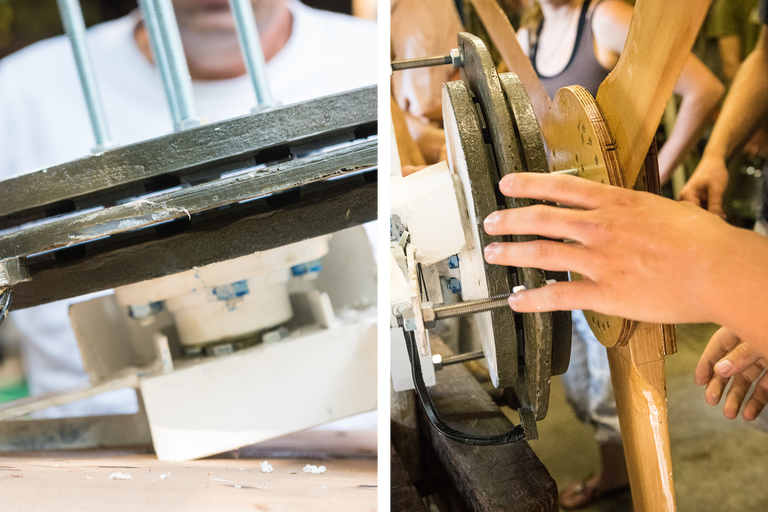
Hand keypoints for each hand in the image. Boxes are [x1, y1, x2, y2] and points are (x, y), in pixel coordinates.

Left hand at [482, 172, 738, 323]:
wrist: (720, 270)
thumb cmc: (703, 240)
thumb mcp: (665, 209)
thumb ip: (636, 210)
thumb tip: (627, 210)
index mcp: (616, 203)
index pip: (560, 187)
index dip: (527, 184)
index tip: (506, 184)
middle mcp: (601, 227)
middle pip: (541, 218)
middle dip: (509, 219)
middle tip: (489, 222)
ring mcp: (600, 260)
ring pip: (542, 253)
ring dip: (511, 253)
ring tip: (493, 254)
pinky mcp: (606, 293)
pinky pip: (559, 295)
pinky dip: (533, 299)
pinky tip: (517, 301)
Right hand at [679, 154, 728, 216]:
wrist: (714, 162)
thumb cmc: (714, 172)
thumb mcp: (717, 190)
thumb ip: (715, 206)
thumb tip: (717, 221)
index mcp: (686, 196)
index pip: (693, 215)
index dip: (705, 222)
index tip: (717, 226)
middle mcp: (684, 199)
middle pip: (695, 216)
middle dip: (708, 220)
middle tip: (721, 222)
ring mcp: (689, 200)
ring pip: (700, 213)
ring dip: (710, 216)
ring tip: (722, 218)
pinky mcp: (695, 200)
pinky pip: (702, 210)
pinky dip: (711, 212)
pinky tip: (720, 213)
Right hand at [694, 327, 767, 420]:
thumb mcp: (759, 341)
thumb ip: (742, 355)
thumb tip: (720, 369)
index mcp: (743, 327)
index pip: (719, 344)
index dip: (707, 362)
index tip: (699, 381)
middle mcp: (752, 342)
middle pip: (730, 364)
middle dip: (720, 384)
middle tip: (711, 400)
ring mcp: (765, 357)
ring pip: (746, 379)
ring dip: (736, 397)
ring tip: (729, 414)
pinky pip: (764, 387)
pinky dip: (756, 402)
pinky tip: (748, 414)